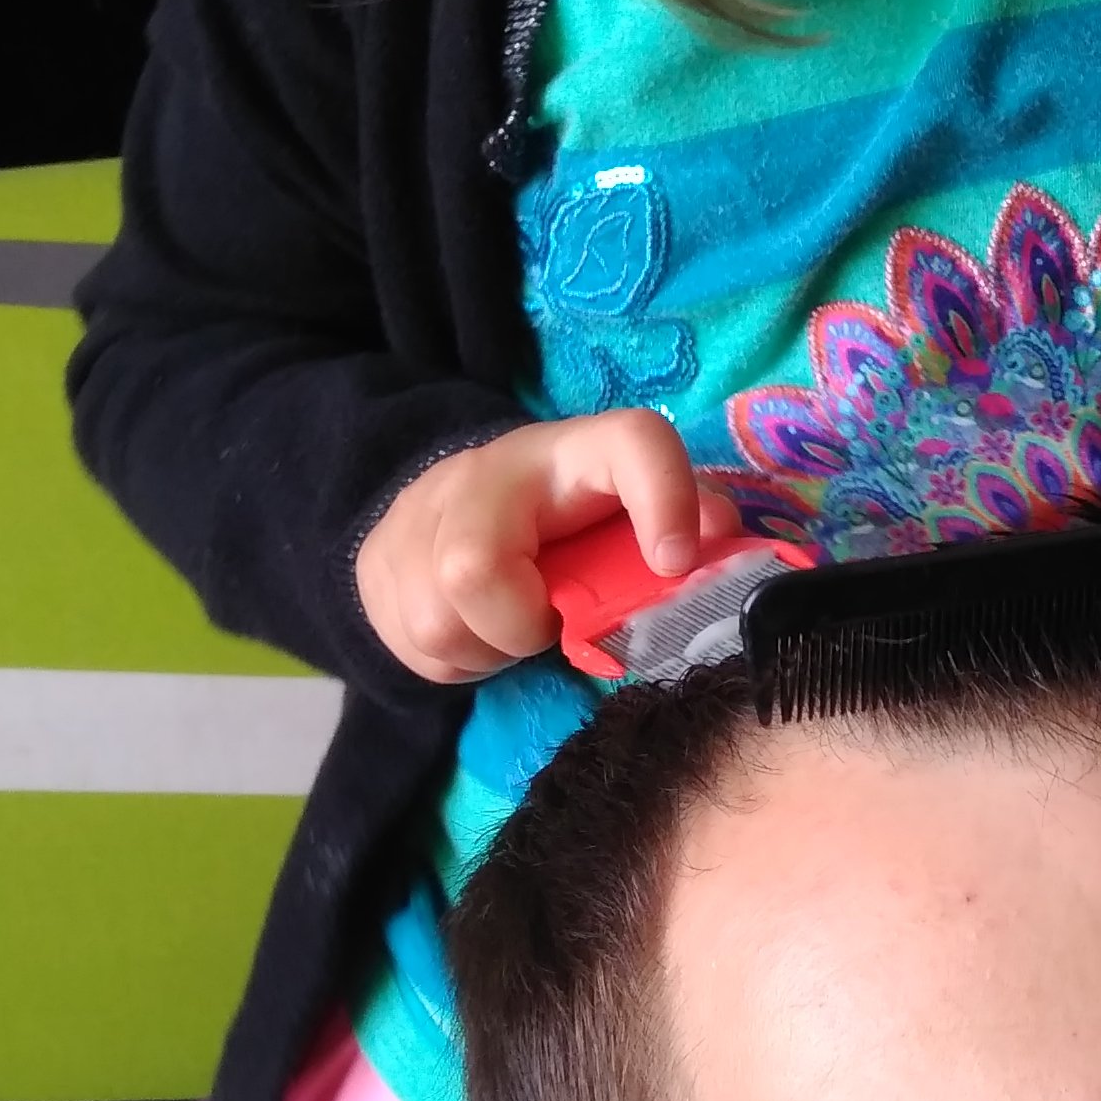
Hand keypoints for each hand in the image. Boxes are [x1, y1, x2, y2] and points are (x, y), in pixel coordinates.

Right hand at [355, 412, 736, 683]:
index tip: (677, 561)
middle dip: (518, 623)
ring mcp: (416, 524)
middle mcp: (482, 477)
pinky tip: (478, 629)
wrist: (435, 512)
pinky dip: (463, 659)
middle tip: (545, 618)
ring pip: (443, 626)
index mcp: (567, 454)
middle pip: (472, 569)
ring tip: (513, 622)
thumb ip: (675, 517)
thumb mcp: (616, 512)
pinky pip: (424, 651)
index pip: (631, 441)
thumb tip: (721, 535)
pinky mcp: (379, 575)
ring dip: (491, 648)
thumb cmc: (557, 522)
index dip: (661, 497)